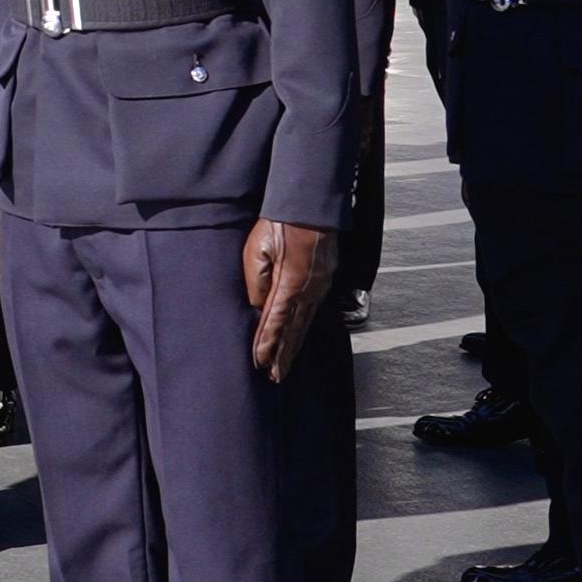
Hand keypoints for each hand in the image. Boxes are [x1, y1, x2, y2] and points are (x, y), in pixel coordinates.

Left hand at [243, 220, 338, 382]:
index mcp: (290, 282)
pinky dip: (304, 328)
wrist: (310, 205)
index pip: (275, 321)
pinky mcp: (324, 280)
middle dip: (283, 355)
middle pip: (294, 329)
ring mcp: (319, 285)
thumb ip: (256, 280)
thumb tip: (257, 307)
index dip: (267, 343)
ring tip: (284, 365)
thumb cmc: (281, 222)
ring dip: (294, 346)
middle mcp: (309, 289)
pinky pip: (312, 311)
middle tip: (275, 376)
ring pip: (305, 323)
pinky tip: (299, 337)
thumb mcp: (258, 248)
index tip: (259, 362)